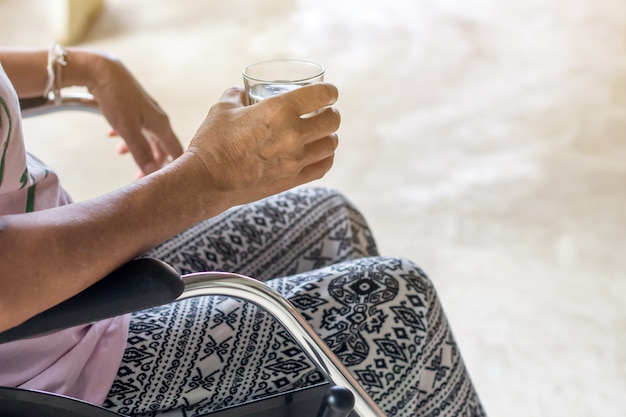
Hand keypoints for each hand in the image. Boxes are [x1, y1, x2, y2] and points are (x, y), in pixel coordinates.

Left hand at [86, 55, 183, 175]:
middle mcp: (157, 118)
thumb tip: (153, 173)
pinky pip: (136, 125)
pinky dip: (128, 133)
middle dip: (152, 162)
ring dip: (138, 147)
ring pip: (148, 136)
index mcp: (161, 124)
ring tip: (121, 153)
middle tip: (139, 177)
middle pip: (162, 146)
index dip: (174, 167)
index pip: (176, 150)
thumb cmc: (116, 97)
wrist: (101, 68)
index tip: (168, 181)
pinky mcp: (133, 106)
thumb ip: (140, 151)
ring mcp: (146, 112)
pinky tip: (113, 134)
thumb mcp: (127, 128)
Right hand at [186, 83, 339, 206]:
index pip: (321, 94)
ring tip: (321, 134)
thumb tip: (242, 92)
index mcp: (278, 110)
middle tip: (324, 112)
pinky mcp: (292, 180)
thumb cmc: (212, 142)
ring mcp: (295, 160)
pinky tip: (319, 153)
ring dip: (329, 136)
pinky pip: (323, 167)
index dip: (330, 91)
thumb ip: (237, 95)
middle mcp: (293, 134)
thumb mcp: (223, 108)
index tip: (329, 92)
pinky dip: (325, 158)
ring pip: (331, 145)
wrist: (207, 181)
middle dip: (331, 113)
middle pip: (332, 120)